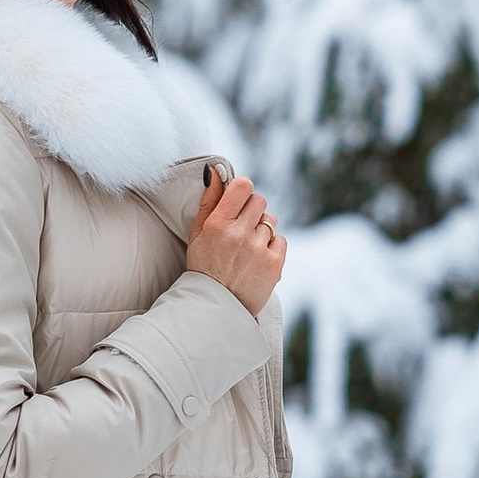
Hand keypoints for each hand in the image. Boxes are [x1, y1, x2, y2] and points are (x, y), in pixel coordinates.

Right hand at [185, 168, 285, 317]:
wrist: (215, 306)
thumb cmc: (204, 267)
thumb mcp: (198, 234)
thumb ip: (208, 201)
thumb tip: (215, 172)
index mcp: (217, 224)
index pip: (243, 185)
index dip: (243, 189)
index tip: (238, 199)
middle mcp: (239, 234)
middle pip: (259, 200)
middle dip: (252, 209)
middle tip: (242, 226)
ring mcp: (258, 249)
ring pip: (270, 221)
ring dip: (261, 229)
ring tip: (248, 247)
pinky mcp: (274, 264)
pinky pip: (280, 239)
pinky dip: (271, 246)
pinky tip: (258, 258)